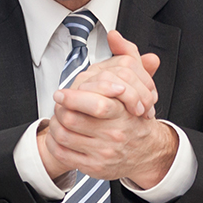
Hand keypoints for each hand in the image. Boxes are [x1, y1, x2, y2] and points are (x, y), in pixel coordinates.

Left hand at [36, 37, 174, 188]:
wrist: (147, 151)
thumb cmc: (135, 115)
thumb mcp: (138, 84)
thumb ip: (127, 56)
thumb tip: (114, 34)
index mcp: (124, 114)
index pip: (96, 104)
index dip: (72, 97)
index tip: (61, 93)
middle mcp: (115, 135)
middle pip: (73, 119)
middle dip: (60, 110)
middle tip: (57, 104)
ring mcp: (104, 153)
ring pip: (65, 136)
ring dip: (55, 125)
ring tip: (57, 117)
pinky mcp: (94, 168)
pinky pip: (64, 154)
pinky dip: (56, 143)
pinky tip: (58, 135)